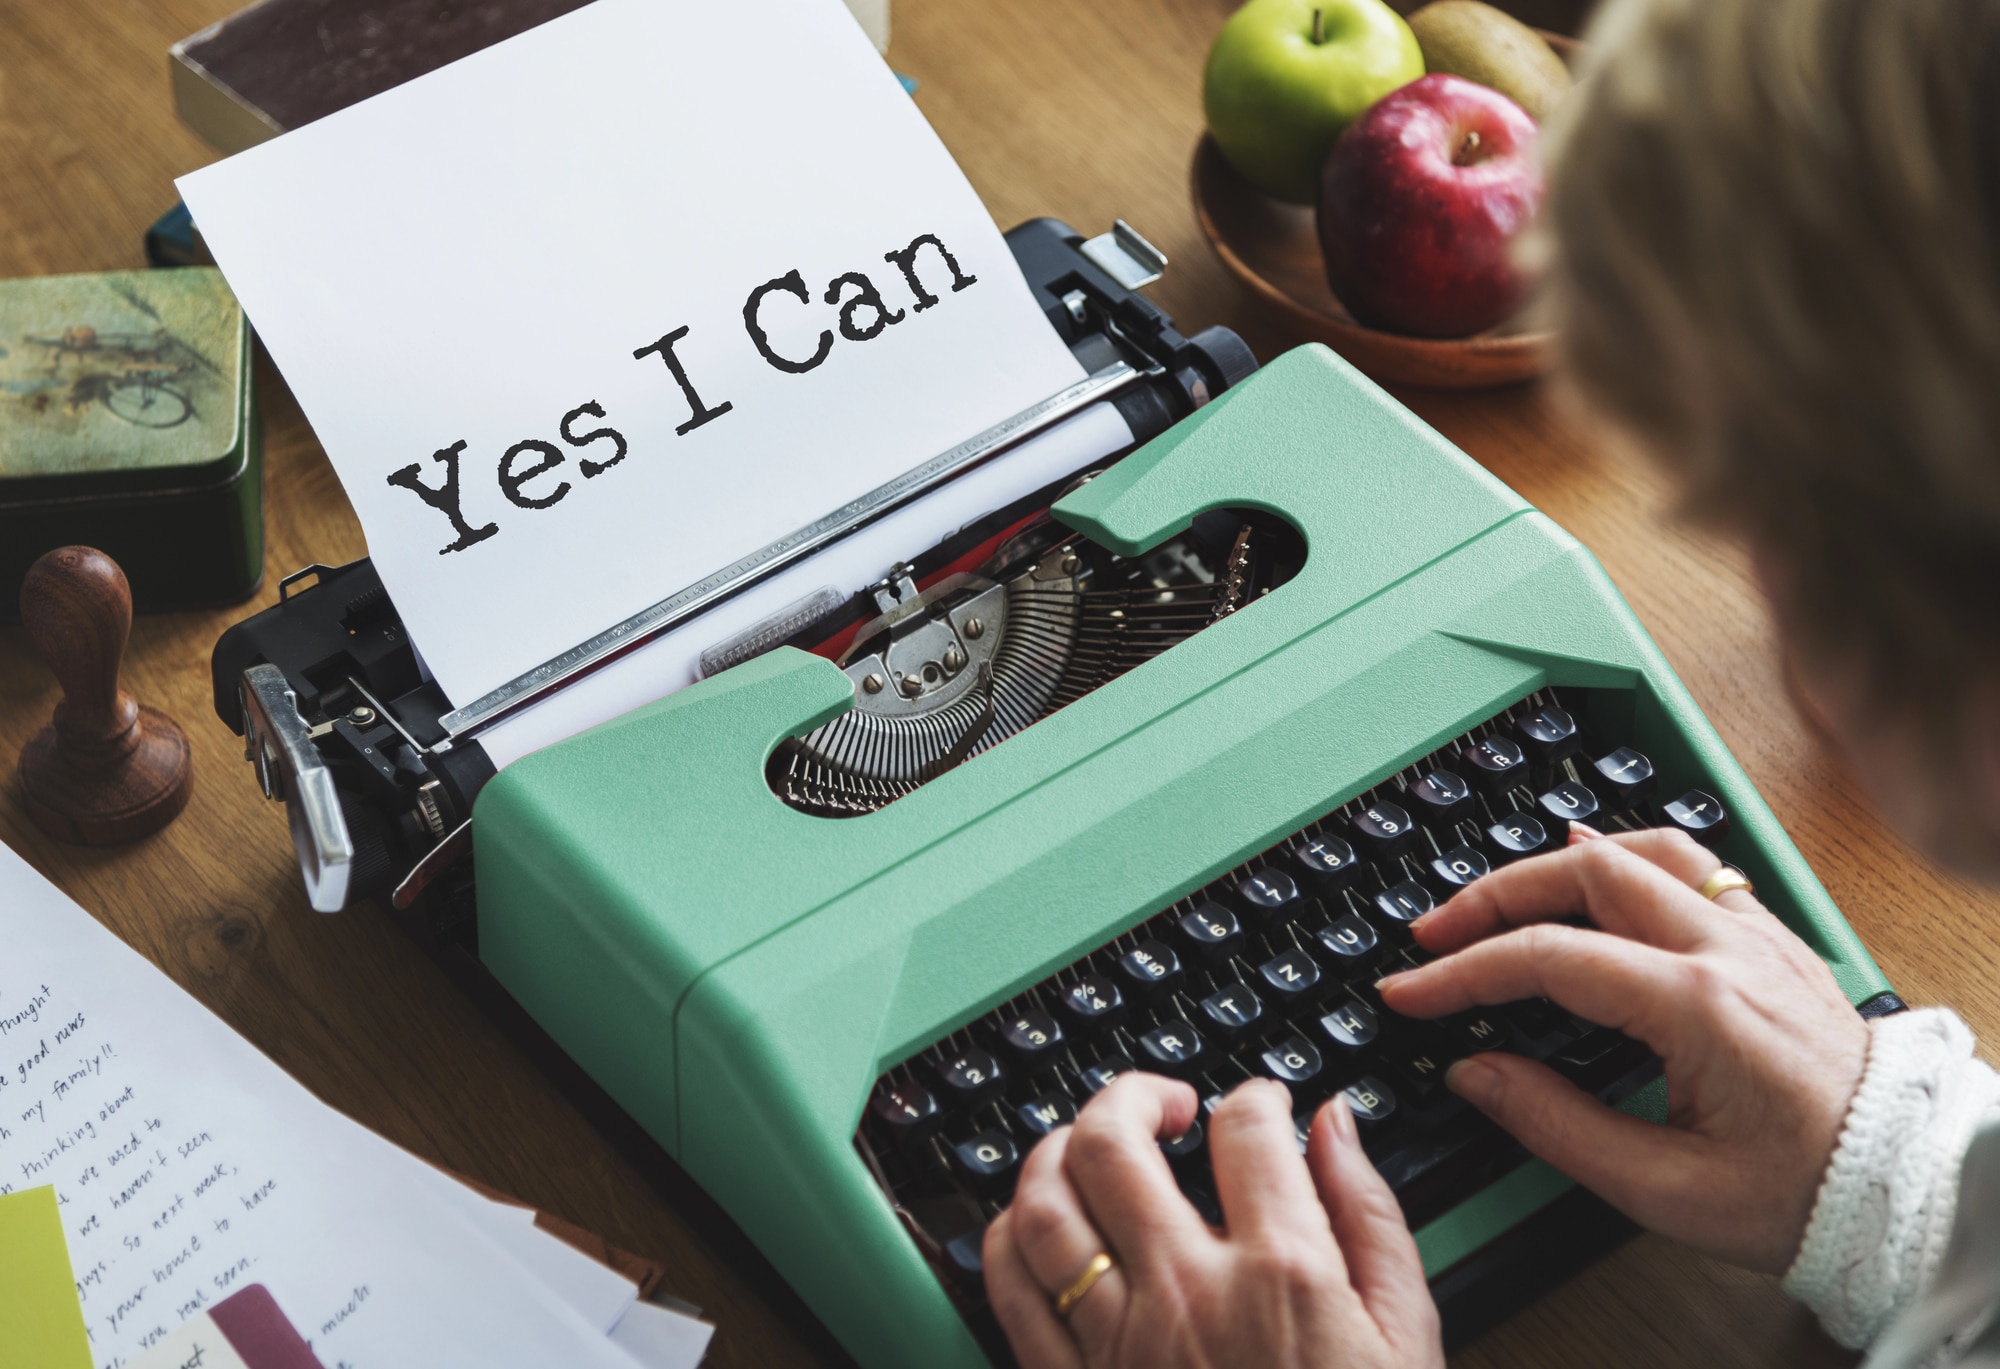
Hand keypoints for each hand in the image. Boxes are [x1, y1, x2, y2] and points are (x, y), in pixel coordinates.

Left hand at [982, 1073, 1443, 1368]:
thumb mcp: (1405, 1339)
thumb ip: (1369, 1217)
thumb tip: (1334, 1127)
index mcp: (1285, 1275)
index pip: (1245, 1130)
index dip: (1252, 1095)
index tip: (1256, 1105)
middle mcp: (1188, 1295)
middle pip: (1112, 1141)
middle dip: (1133, 1093)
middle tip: (1164, 1104)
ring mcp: (1119, 1345)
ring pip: (1044, 1202)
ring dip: (1059, 1149)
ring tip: (1092, 1146)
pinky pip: (1010, 1289)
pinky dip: (1012, 1233)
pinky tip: (1043, 1223)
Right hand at [1378, 828, 1868, 1273]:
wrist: (1907, 1188)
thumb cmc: (1803, 1195)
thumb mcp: (1666, 1188)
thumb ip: (1556, 1124)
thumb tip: (1476, 1072)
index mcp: (1698, 1006)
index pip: (1548, 957)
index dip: (1463, 973)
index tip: (1410, 993)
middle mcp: (1726, 949)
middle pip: (1584, 872)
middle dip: (1492, 896)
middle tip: (1435, 934)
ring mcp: (1755, 934)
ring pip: (1637, 849)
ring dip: (1555, 862)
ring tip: (1499, 895)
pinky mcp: (1772, 939)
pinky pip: (1691, 863)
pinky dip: (1625, 855)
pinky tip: (1594, 867)